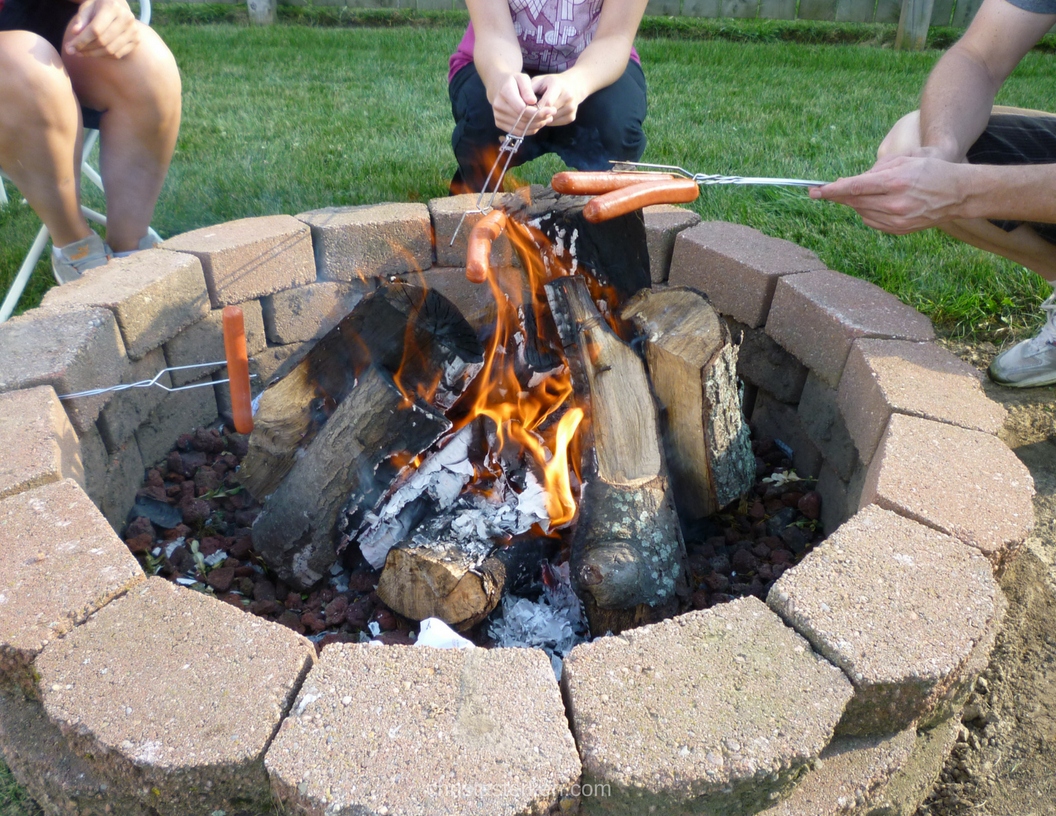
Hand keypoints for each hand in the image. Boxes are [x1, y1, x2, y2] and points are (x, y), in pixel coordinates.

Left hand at [65, 0, 138, 58]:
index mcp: (112, 7)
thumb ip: (81, 19)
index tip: (69, 48)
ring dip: (93, 54)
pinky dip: (104, 56)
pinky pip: (118, 54)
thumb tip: (75, 33)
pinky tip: (94, 52)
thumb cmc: (99, 7)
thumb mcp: (87, 8)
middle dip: (86, 49)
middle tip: (73, 51)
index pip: (95, 29)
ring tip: (81, 53)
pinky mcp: (136, 40)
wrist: (119, 6)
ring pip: (110, 50)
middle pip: (103, 41)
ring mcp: (133, 31)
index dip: (81, 41)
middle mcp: (126, 19)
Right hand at [491, 73, 553, 134]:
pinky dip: (529, 130)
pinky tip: (538, 123)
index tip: (551, 110)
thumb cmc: (514, 81)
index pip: (522, 109)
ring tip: (547, 119)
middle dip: (540, 119)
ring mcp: (498, 116)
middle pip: (522, 120)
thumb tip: (532, 101)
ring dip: (536, 126)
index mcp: (504, 92)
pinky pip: (517, 132)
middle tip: (552, 115)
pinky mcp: (499, 123)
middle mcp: (499, 106)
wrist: (499, 86)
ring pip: (521, 128)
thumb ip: (527, 89)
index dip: (538, 112)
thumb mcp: (522, 78)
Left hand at [532, 73, 586, 126]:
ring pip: (551, 119)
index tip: (528, 109)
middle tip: (531, 112)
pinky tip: (548, 113)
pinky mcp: (572, 117)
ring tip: (540, 110)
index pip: (547, 103)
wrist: (571, 86)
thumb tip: (522, 104)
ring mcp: (571, 107)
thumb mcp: (538, 81)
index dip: (535, 108)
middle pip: (549, 112)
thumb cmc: (549, 83)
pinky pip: (556, 123)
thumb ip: (529, 91)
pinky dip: (549, 120)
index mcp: (558, 85)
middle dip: (538, 114)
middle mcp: (568, 96)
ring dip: (543, 118)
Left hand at [809, 151, 967, 233]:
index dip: (832, 190)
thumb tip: (846, 182)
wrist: (958, 194)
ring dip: (855, 203)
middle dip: (838, 196)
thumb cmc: (931, 170)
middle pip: (854, 202)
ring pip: (861, 213)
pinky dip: (867, 213)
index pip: (855, 188)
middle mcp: (895, 204)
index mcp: (895, 182)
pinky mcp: (899, 230)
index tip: (816, 191)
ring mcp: (897, 220)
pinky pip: (872, 222)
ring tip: (866, 192)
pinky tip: (876, 204)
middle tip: (823, 191)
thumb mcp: (904, 160)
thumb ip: (874, 170)